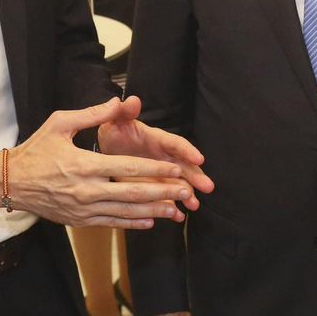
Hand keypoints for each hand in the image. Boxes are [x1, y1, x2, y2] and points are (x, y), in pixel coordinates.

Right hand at [0, 98, 195, 228]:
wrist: (10, 183)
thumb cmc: (36, 150)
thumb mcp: (59, 124)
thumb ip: (91, 114)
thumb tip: (118, 102)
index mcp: (84, 165)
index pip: (128, 168)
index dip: (156, 169)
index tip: (178, 168)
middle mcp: (87, 190)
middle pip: (133, 193)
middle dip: (163, 192)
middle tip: (186, 190)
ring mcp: (83, 209)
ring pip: (126, 212)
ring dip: (153, 211)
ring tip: (176, 210)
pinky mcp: (79, 220)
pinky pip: (111, 223)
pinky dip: (132, 223)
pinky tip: (149, 222)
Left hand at [97, 95, 213, 204]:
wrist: (109, 149)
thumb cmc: (116, 132)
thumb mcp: (117, 121)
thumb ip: (125, 112)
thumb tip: (131, 99)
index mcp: (158, 139)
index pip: (176, 143)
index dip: (188, 150)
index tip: (199, 158)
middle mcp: (164, 157)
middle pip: (184, 166)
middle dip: (195, 176)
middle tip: (207, 187)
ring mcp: (161, 174)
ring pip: (178, 184)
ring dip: (187, 194)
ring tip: (193, 205)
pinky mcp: (154, 187)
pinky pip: (165, 197)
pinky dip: (171, 206)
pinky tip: (176, 216)